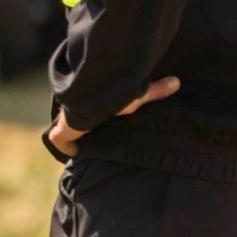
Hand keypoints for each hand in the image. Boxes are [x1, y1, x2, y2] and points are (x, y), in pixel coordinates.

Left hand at [48, 76, 180, 157]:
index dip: (95, 117)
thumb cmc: (113, 93)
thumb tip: (177, 82)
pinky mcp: (63, 130)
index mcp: (96, 102)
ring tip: (86, 152)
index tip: (102, 125)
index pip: (94, 109)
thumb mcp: (136, 96)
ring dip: (76, 139)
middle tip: (96, 144)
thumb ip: (154, 90)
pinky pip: (59, 140)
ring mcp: (70, 120)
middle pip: (80, 122)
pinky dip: (64, 147)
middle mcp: (82, 110)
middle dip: (85, 131)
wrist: (90, 95)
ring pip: (69, 130)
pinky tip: (73, 154)